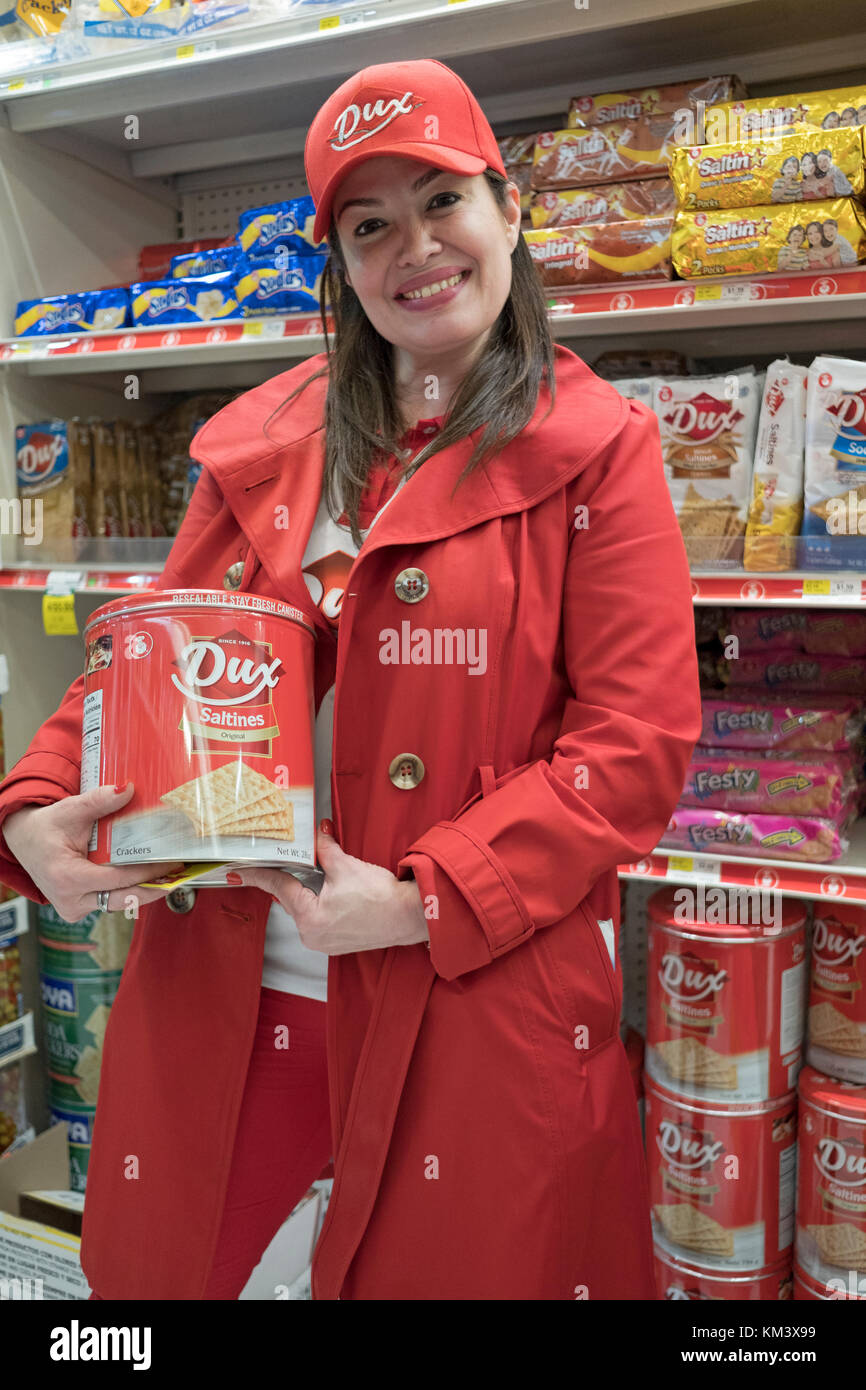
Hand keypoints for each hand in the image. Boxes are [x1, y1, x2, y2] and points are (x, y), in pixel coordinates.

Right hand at [2, 783, 185, 920]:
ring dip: (145, 891)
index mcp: (67, 877)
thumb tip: (127, 788)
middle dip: (154, 888)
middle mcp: (70, 899)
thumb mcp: (71, 810)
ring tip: (171, 876)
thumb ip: (99, 801)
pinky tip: (151, 880)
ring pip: (118, 904)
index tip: (170, 862)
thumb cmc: (46, 828)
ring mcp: (74, 908)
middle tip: (180, 874)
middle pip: (123, 899)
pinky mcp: (79, 909)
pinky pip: (110, 902)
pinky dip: (130, 891)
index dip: (147, 872)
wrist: (25, 842)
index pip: (117, 879)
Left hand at [230, 825, 429, 954]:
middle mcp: (311, 934)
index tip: (237, 870)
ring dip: (311, 891)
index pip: (277, 886)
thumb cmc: (381, 897)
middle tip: (301, 860)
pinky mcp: (336, 942)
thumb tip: (317, 834)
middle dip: (295, 877)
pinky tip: (337, 893)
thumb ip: (324, 850)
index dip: (257, 874)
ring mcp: (324, 941)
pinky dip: (322, 903)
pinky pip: (319, 918)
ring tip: (330, 878)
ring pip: (306, 908)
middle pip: (291, 897)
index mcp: (309, 916)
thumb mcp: (346, 866)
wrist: (409, 917)